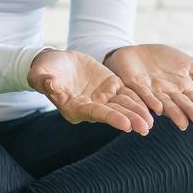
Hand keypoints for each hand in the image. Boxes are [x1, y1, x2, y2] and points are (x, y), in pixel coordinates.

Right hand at [28, 49, 152, 134]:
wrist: (56, 63)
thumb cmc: (44, 71)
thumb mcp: (40, 74)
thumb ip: (44, 81)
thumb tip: (49, 83)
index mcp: (75, 108)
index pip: (97, 114)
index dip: (112, 118)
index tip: (126, 125)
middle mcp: (91, 107)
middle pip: (114, 113)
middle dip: (130, 120)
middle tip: (146, 128)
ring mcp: (102, 97)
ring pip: (124, 105)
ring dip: (138, 112)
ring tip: (153, 120)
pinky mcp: (111, 86)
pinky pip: (127, 93)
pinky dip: (139, 98)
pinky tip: (152, 104)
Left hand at [103, 44, 192, 130]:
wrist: (135, 53)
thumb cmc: (165, 62)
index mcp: (182, 89)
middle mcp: (167, 94)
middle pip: (179, 104)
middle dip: (188, 113)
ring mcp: (150, 90)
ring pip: (161, 103)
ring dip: (171, 113)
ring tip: (180, 122)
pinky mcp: (133, 84)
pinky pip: (141, 93)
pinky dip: (148, 100)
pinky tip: (156, 106)